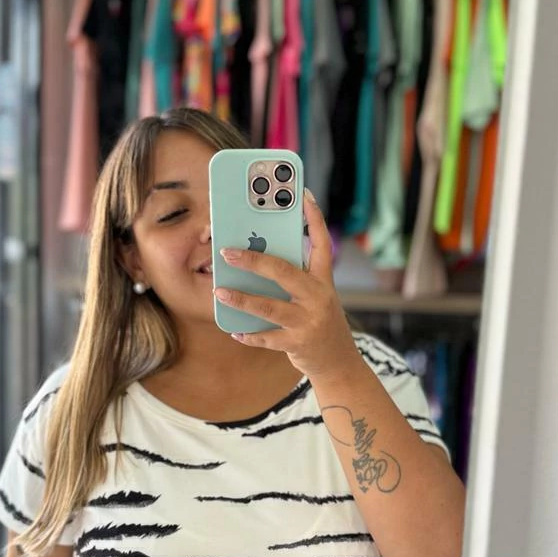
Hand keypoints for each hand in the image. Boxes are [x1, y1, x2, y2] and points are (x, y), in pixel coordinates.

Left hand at [215, 189, 361, 381]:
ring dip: (242, 299)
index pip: (321, 243)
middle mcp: (319, 297)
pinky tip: (234, 330)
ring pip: (270, 307)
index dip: (314, 218)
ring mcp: (308, 321)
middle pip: (284, 272)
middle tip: (227, 252)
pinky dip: (248, 333)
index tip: (303, 195)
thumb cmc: (319, 321)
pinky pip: (266, 336)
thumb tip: (255, 258)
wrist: (338, 361)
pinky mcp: (297, 344)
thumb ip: (294, 279)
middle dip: (253, 260)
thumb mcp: (316, 296)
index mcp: (323, 280)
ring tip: (219, 292)